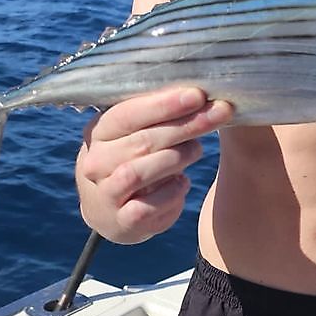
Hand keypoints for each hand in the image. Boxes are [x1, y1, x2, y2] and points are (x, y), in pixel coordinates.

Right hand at [76, 86, 232, 242]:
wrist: (108, 211)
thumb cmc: (130, 160)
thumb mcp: (134, 135)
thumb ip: (157, 116)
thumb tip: (197, 94)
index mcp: (99, 132)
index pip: (128, 114)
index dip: (164, 104)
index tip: (198, 95)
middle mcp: (96, 162)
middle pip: (142, 141)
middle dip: (185, 125)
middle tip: (219, 113)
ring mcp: (105, 193)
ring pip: (139, 173)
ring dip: (176, 158)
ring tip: (198, 148)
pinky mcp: (121, 221)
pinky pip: (146, 207)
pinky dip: (170, 194)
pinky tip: (183, 183)